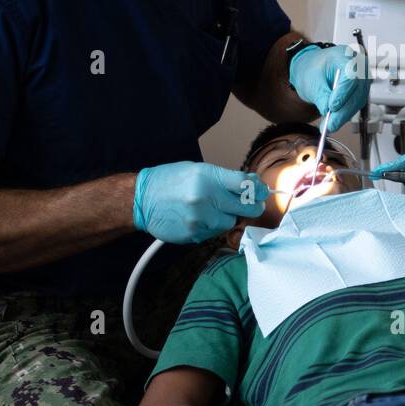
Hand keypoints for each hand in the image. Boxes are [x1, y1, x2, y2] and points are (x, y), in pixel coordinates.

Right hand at [133, 161, 268, 243]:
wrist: (141, 199)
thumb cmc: (170, 182)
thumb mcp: (198, 170)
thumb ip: (224, 179)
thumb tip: (251, 184)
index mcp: (208, 177)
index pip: (246, 185)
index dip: (259, 189)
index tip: (262, 192)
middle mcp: (206, 198)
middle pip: (246, 208)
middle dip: (251, 206)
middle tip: (249, 204)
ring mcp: (200, 219)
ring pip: (230, 223)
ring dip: (227, 217)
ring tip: (212, 209)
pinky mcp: (194, 234)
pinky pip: (214, 233)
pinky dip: (211, 227)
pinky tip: (198, 218)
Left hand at [288, 44, 368, 131]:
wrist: (314, 68)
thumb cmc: (313, 69)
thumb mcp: (312, 81)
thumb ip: (322, 96)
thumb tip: (329, 113)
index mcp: (344, 55)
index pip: (350, 76)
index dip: (342, 93)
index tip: (332, 107)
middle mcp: (358, 65)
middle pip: (356, 91)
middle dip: (342, 111)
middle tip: (330, 124)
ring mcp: (362, 78)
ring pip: (358, 100)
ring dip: (344, 115)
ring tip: (329, 126)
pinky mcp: (361, 90)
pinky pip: (356, 104)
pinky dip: (346, 114)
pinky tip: (335, 121)